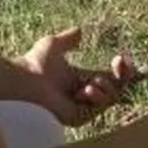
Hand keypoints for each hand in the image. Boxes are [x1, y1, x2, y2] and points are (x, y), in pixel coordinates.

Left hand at [20, 27, 139, 129]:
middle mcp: (84, 94)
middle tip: (119, 63)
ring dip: (106, 87)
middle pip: (117, 88)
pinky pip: (100, 108)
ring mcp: (83, 107)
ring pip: (111, 98)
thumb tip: (80, 30)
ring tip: (90, 84)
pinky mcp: (80, 117)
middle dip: (123, 76)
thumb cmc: (35, 63)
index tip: (121, 58)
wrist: (25, 81)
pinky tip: (86, 90)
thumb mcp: (54, 45)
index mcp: (81, 79)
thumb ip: (68, 38)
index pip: (110, 77)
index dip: (121, 69)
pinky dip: (98, 97)